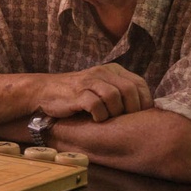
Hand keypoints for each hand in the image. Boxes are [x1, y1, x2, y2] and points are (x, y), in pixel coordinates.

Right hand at [38, 63, 152, 121]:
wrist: (44, 91)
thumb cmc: (77, 94)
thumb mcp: (101, 86)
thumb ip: (121, 91)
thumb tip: (146, 108)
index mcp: (112, 70)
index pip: (139, 84)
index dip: (144, 101)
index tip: (139, 116)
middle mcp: (102, 73)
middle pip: (129, 90)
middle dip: (131, 109)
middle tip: (125, 120)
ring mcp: (88, 82)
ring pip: (114, 97)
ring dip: (114, 112)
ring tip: (108, 119)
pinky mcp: (77, 94)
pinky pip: (96, 106)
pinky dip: (99, 116)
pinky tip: (95, 119)